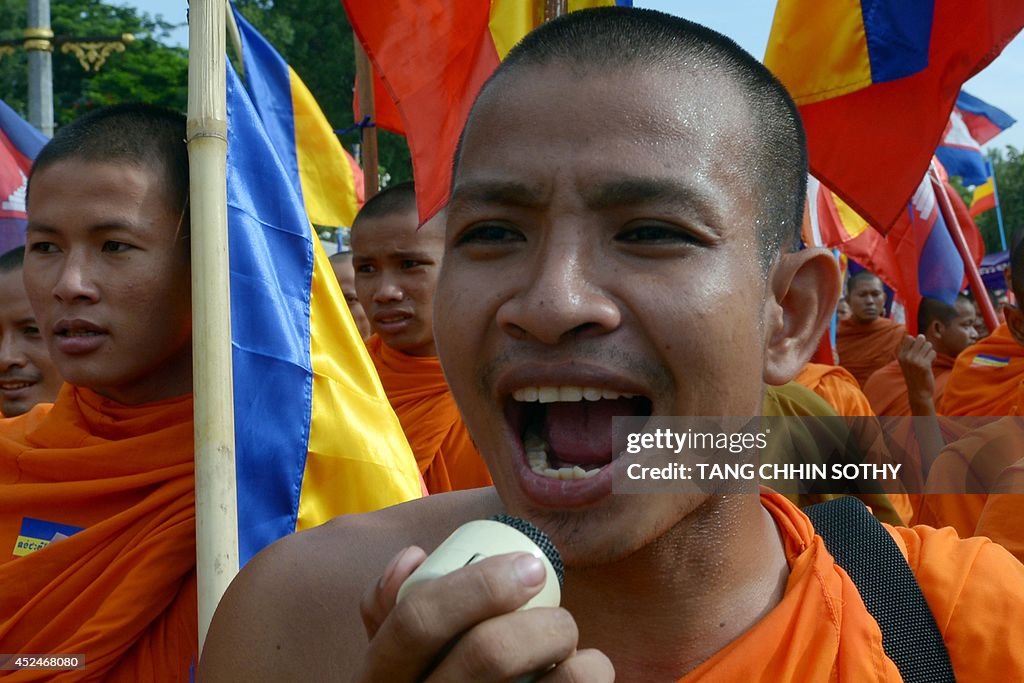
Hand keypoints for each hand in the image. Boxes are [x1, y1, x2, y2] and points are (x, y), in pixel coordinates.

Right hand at [354, 548, 613, 681]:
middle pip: (486, 653)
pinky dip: (591, 674)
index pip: (417, 621)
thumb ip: (392, 610)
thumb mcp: (392, 662)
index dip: (476, 584)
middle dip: (542, 623)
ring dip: (571, 656)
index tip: (529, 565)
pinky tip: (584, 671)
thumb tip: (415, 556)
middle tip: (561, 619)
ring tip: (569, 651)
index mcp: (380, 679)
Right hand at [897, 334, 935, 404]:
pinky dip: (934, 358)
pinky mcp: (924, 365)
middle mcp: (906, 356)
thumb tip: (915, 336)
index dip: (916, 341)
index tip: (917, 349)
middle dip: (925, 344)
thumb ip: (909, 350)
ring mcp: (914, 361)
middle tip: (924, 353)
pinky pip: (933, 353)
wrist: (918, 392)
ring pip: (928, 344)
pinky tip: (930, 365)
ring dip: (930, 351)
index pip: (908, 337)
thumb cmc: (914, 375)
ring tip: (927, 359)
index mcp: (900, 355)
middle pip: (920, 338)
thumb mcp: (906, 362)